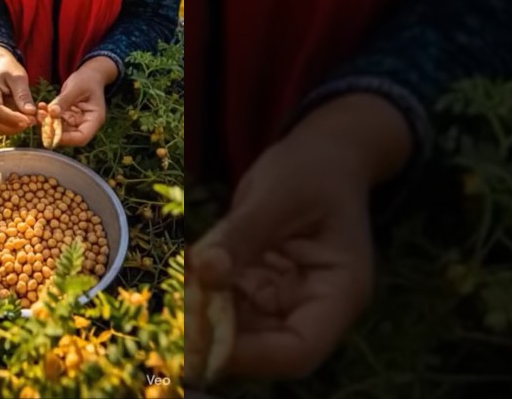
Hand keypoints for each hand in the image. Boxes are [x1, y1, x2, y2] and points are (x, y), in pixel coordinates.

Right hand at [0, 48, 37, 134]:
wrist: (2, 68)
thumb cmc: (10, 70)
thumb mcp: (18, 77)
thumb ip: (23, 94)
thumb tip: (30, 113)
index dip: (12, 118)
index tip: (29, 120)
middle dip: (15, 125)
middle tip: (34, 120)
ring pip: (0, 128)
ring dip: (17, 128)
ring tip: (34, 118)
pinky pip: (5, 127)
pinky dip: (18, 126)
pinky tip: (29, 118)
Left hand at [37, 57, 113, 146]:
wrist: (90, 75)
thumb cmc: (87, 80)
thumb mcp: (76, 88)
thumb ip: (64, 101)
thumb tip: (51, 113)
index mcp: (94, 120)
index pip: (82, 138)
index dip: (66, 139)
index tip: (51, 131)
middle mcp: (85, 124)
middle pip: (69, 136)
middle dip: (53, 130)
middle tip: (40, 118)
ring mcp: (76, 122)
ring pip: (60, 130)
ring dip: (48, 123)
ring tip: (40, 111)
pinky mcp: (68, 118)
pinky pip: (56, 121)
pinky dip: (48, 116)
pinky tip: (41, 107)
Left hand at [187, 89, 419, 380]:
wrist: (321, 154)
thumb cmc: (313, 169)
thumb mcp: (278, 194)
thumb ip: (242, 234)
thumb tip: (204, 273)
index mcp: (340, 292)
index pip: (300, 349)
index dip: (252, 356)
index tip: (202, 341)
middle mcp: (313, 306)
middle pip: (265, 347)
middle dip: (216, 337)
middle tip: (172, 320)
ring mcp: (285, 298)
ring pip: (240, 329)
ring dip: (203, 318)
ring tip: (172, 294)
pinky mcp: (259, 285)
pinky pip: (228, 302)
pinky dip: (202, 295)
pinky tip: (180, 278)